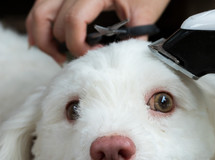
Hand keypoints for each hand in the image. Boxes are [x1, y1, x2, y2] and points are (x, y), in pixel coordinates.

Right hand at [26, 0, 168, 62]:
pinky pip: (41, 8)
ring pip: (39, 13)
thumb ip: (134, 39)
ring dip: (44, 38)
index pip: (73, 21)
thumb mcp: (144, 14)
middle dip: (60, 45)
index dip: (78, 45)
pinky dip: (41, 27)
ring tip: (60, 56)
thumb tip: (121, 63)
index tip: (92, 56)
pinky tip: (50, 44)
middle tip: (73, 60)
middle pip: (49, 19)